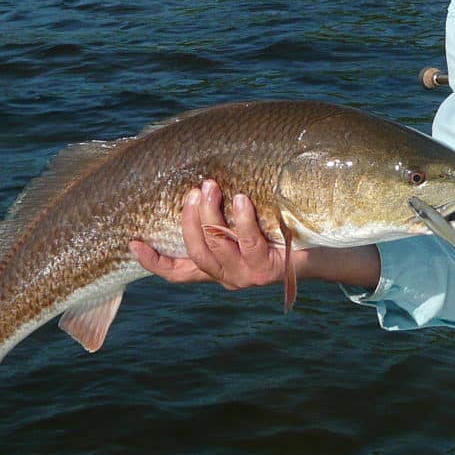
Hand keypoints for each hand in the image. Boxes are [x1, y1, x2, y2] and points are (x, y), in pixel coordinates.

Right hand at [130, 179, 286, 288]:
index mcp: (216, 268)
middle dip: (189, 220)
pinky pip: (249, 243)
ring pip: (217, 246)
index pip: (177, 272)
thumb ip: (220, 215)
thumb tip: (199, 178)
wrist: (321, 249)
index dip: (153, 261)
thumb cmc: (277, 229)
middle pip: (196, 252)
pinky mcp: (267, 270)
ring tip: (211, 187)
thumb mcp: (243, 223)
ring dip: (211, 215)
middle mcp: (227, 276)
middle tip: (193, 191)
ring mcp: (246, 276)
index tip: (133, 242)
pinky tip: (242, 200)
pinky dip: (242, 219)